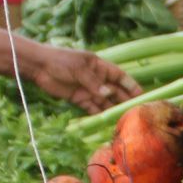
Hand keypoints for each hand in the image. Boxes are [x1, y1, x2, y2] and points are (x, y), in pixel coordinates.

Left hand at [23, 42, 141, 110]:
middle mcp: (97, 79)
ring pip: (105, 102)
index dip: (131, 86)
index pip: (120, 77)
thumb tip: (107, 94)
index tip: (142, 95)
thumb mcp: (80, 69)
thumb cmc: (61, 60)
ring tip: (124, 120)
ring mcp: (88, 90)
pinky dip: (98, 115)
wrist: (39, 67)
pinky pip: (92, 108)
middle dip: (125, 101)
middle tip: (136, 112)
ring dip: (113, 110)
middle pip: (115, 91)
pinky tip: (107, 122)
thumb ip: (94, 83)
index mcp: (100, 67)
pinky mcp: (79, 99)